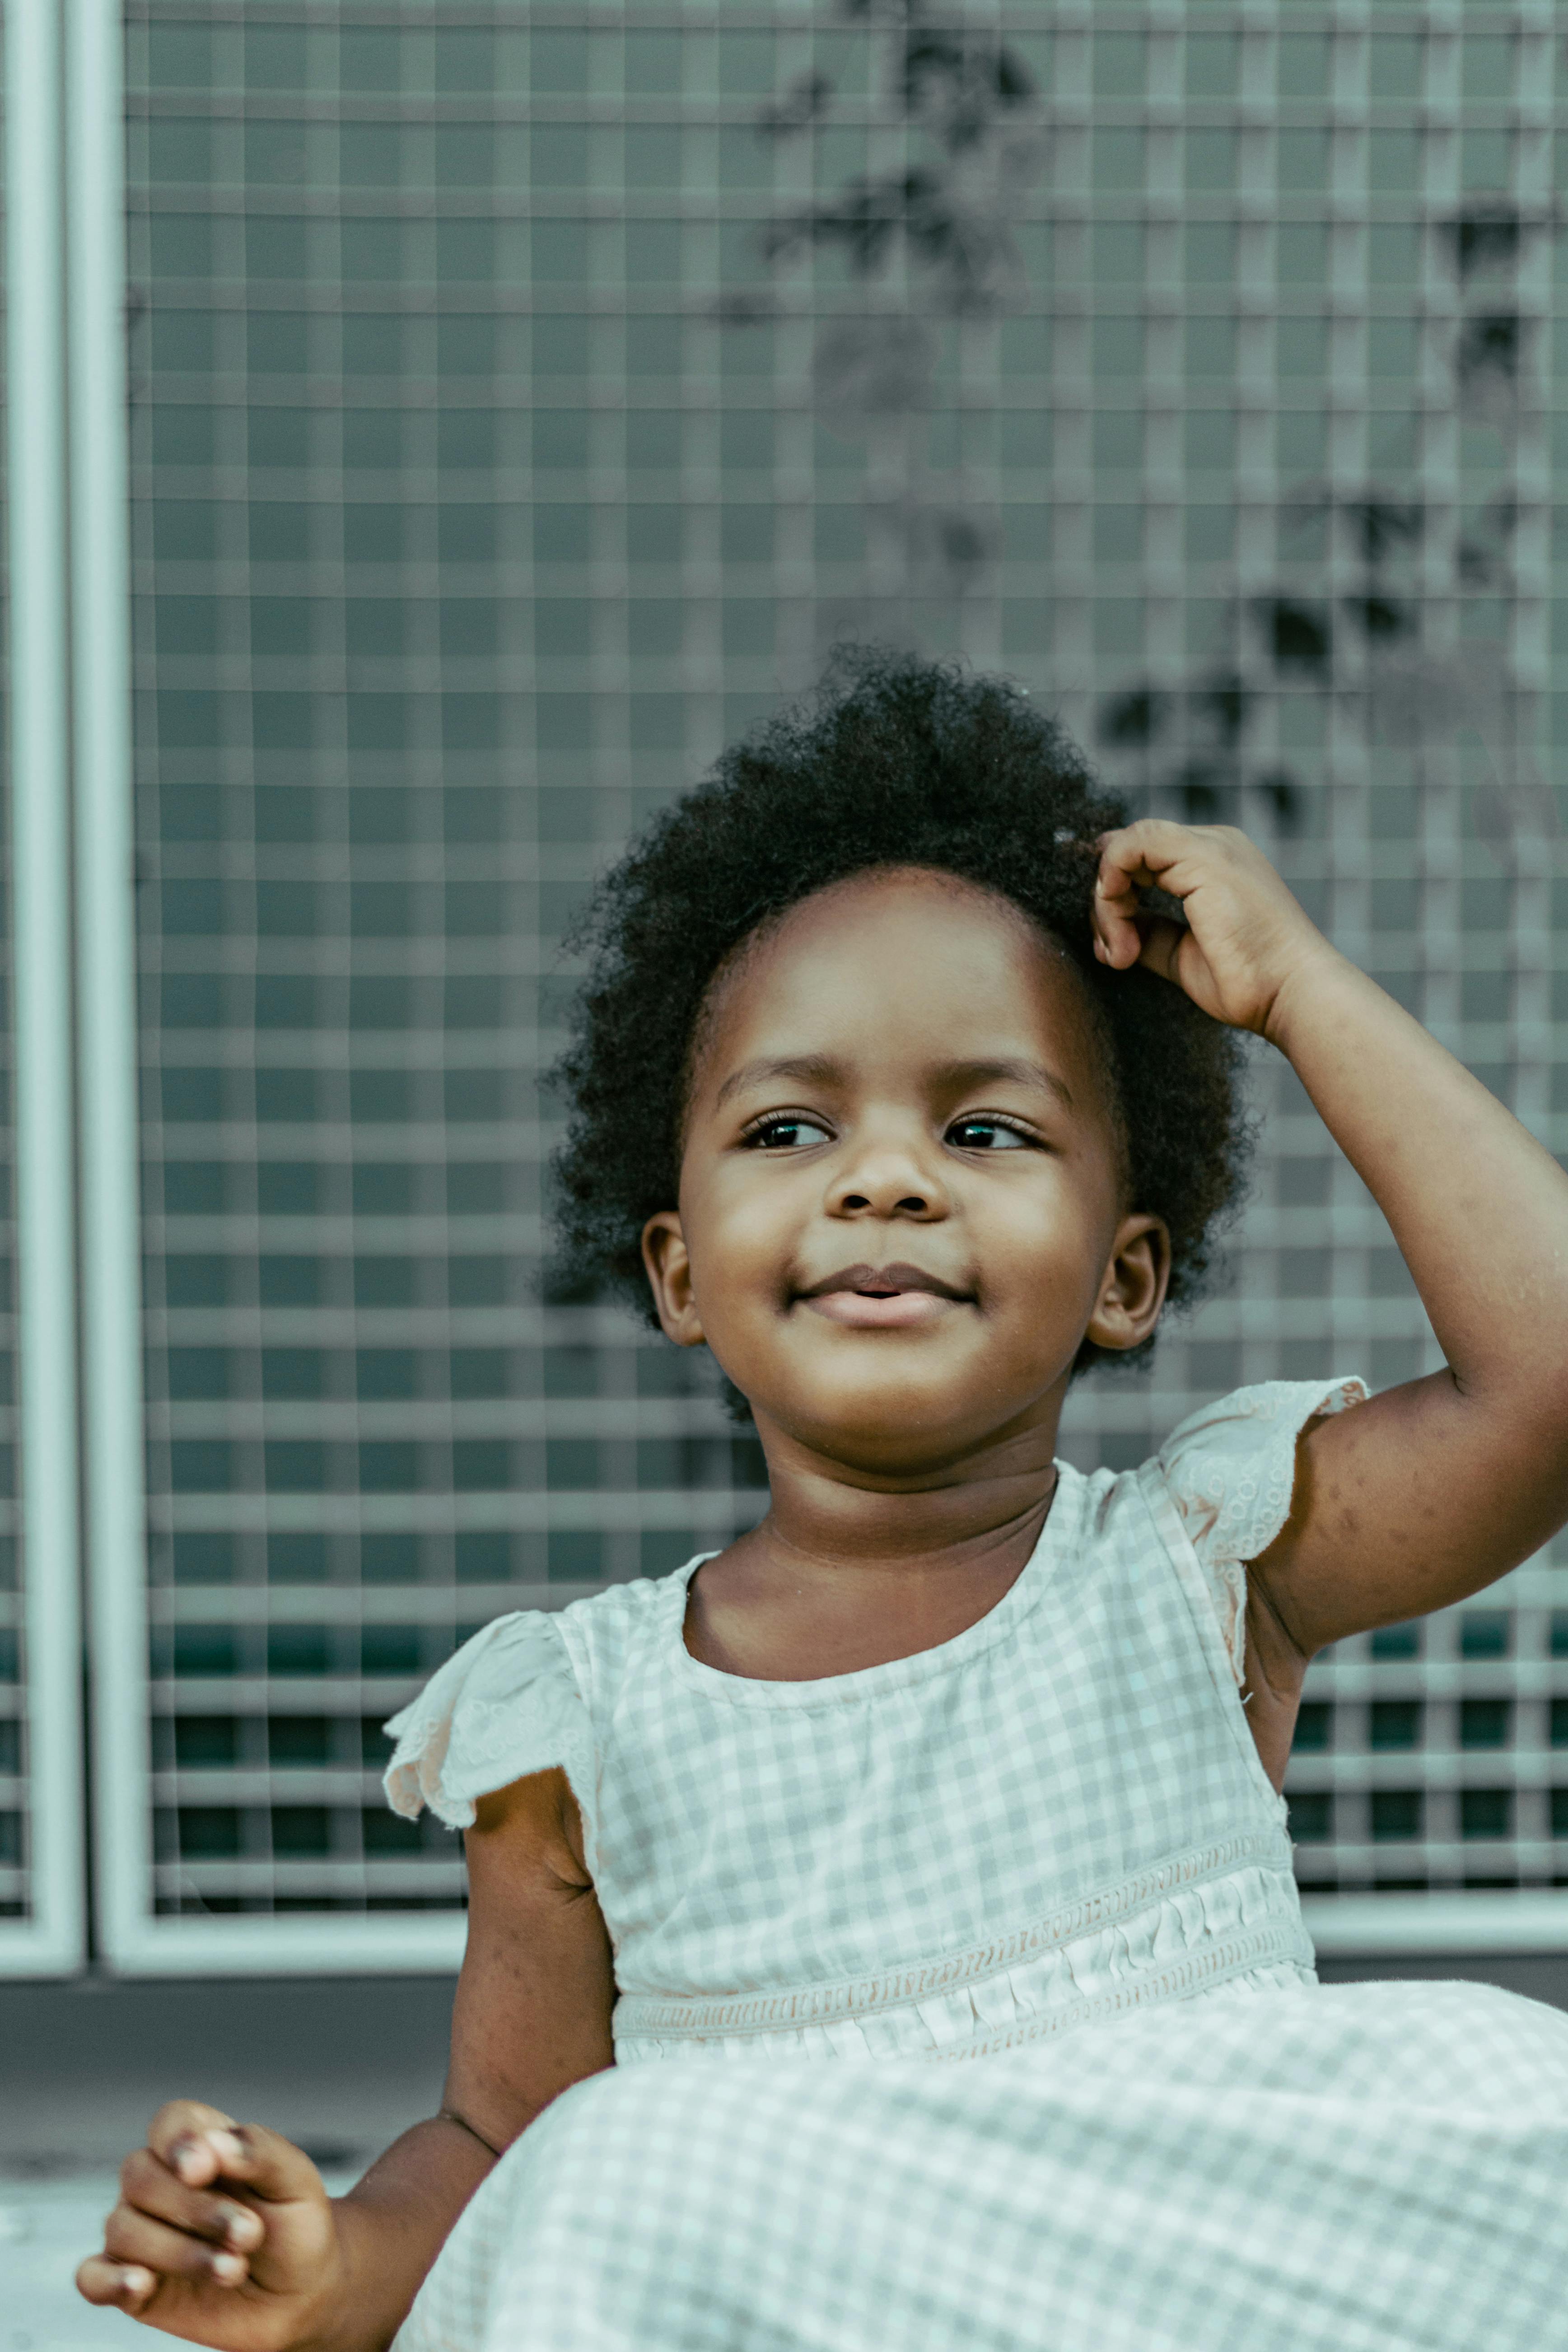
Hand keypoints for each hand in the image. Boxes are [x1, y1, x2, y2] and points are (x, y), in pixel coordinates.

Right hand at [76, 2102, 344, 2350]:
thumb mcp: (296, 2181)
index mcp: (200, 2146)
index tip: (203, 2169)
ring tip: (233, 2268)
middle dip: (194, 2209)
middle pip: (140, 2177)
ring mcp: (142, 2233)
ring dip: (179, 2251)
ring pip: (123, 2227)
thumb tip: (213, 2144)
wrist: (299, 2293)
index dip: (178, 2142)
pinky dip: (109, 2280)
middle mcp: (160, 2184)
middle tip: (249, 2234)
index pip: (168, 2124)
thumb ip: (259, 2152)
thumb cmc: (295, 2226)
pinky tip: (141, 2284)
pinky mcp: (131, 2285)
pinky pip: (92, 2277)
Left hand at [1091, 819, 1337, 1039]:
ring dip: (1106, 902)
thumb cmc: (1251, 984)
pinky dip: (1111, 879)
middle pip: (1130, 853)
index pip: (1143, 858)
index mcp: (1213, 864)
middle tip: (1111, 953)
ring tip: (1121, 953)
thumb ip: (1151, 933)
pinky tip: (1119, 922)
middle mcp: (1214, 846)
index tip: (1105, 941)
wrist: (1291, 995)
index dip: (1112, 891)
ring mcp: (1211, 845)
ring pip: (1126, 848)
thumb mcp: (1183, 954)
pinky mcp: (1204, 855)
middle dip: (1104, 904)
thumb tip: (1117, 929)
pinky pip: (1133, 844)